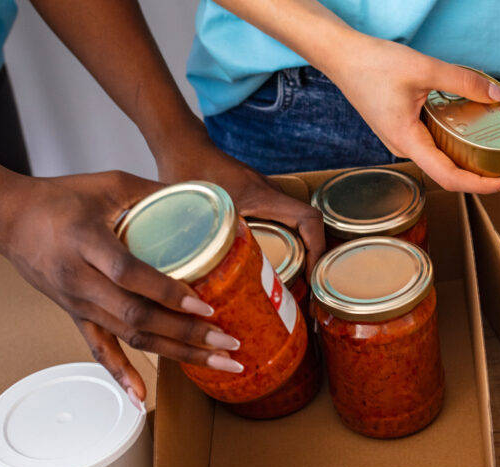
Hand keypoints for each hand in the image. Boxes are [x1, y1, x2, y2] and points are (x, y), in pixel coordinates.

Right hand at [0, 171, 241, 403]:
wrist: (10, 218)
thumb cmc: (60, 196)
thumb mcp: (109, 183)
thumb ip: (154, 193)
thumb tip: (207, 200)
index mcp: (86, 241)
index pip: (129, 274)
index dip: (167, 293)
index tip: (204, 306)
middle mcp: (80, 279)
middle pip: (136, 316)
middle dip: (187, 334)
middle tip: (228, 344)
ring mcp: (77, 303)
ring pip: (128, 337)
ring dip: (175, 354)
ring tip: (217, 364)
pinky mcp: (76, 315)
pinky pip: (99, 350)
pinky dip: (121, 375)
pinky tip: (140, 398)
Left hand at [156, 137, 325, 271]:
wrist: (181, 145)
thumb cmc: (186, 170)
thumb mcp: (194, 210)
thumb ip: (200, 240)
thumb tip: (197, 278)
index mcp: (262, 196)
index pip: (308, 219)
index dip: (318, 248)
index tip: (312, 274)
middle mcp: (270, 195)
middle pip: (309, 227)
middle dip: (314, 258)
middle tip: (306, 289)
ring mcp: (265, 197)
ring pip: (297, 226)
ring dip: (302, 252)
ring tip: (294, 284)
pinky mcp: (256, 200)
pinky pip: (282, 223)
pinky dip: (286, 244)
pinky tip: (272, 266)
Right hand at [323, 39, 499, 194]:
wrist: (343, 56)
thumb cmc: (373, 64)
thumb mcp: (425, 68)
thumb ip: (463, 82)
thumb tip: (496, 95)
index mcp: (407, 141)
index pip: (450, 178)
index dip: (481, 186)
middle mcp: (403, 147)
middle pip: (447, 173)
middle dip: (480, 174)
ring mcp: (401, 140)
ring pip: (439, 158)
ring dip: (467, 157)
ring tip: (494, 149)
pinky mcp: (401, 129)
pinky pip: (431, 143)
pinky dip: (453, 141)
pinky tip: (468, 128)